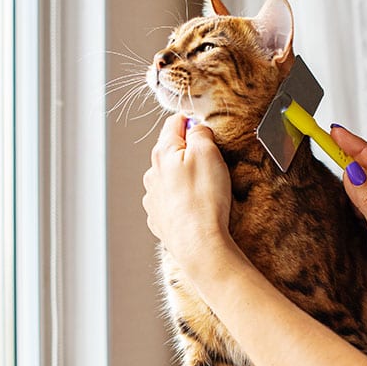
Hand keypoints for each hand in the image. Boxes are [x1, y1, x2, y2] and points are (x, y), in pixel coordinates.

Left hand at [142, 114, 233, 271]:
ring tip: (207, 190)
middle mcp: (152, 174)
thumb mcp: (208, 152)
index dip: (192, 121)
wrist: (198, 244)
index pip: (174, 123)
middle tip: (213, 163)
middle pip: (171, 152)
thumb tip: (196, 128)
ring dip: (185, 178)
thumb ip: (200, 132)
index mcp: (162, 153)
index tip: (206, 128)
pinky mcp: (159, 219)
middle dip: (190, 152)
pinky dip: (183, 200)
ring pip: (170, 178)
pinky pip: (171, 202)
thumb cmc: (204, 199)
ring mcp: (153, 198)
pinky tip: (197, 207)